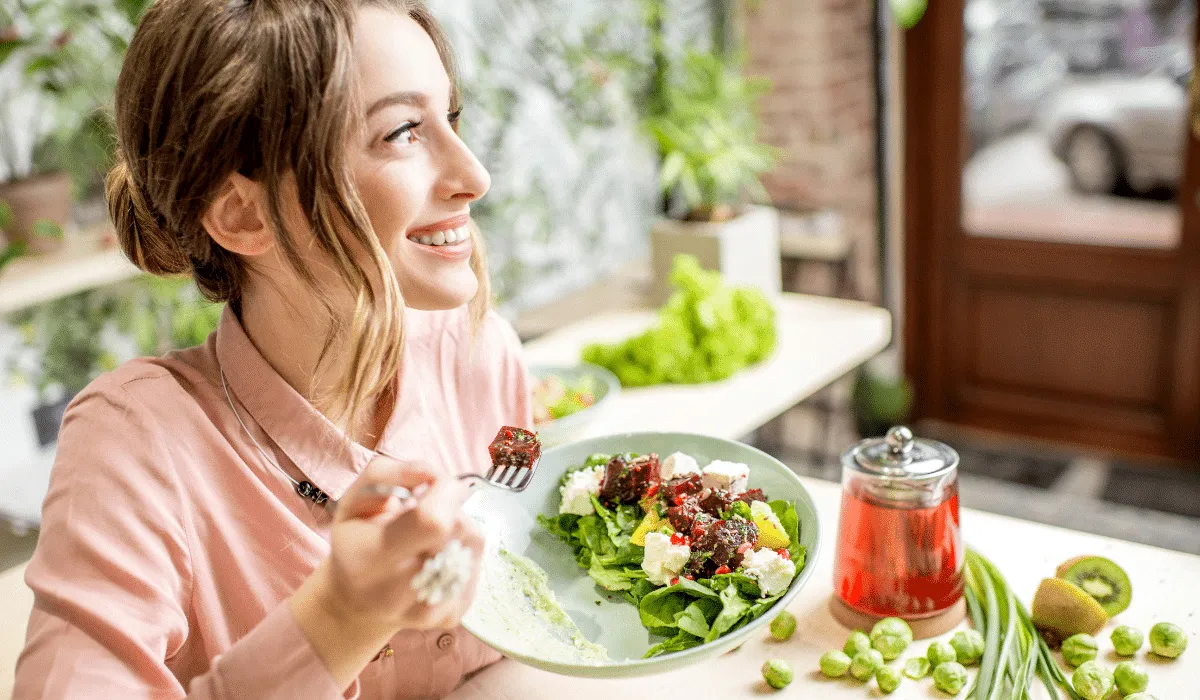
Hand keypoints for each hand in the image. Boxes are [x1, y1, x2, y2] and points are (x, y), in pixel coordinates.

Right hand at [290, 457, 483, 688]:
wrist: (356, 602)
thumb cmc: (356, 542)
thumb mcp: (354, 499)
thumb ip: (388, 474)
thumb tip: (435, 474)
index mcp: (369, 559)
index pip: (433, 521)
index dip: (444, 492)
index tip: (433, 485)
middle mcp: (398, 593)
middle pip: (459, 529)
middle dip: (450, 507)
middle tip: (426, 512)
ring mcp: (429, 611)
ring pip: (473, 543)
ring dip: (459, 527)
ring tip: (429, 536)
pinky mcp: (452, 617)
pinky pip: (477, 563)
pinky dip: (463, 550)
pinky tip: (438, 556)